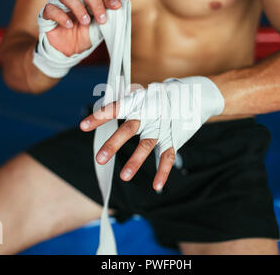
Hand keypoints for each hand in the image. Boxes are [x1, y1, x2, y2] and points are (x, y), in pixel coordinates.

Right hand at [42, 0, 121, 55]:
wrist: (64, 51)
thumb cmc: (82, 38)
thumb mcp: (96, 32)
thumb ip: (104, 23)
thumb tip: (117, 17)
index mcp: (88, 1)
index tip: (117, 6)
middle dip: (95, 3)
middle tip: (101, 19)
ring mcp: (59, 4)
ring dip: (78, 7)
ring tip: (85, 22)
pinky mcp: (47, 14)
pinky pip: (51, 8)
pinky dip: (61, 16)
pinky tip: (68, 25)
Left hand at [80, 77, 224, 191]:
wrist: (196, 94)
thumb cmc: (162, 95)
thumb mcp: (144, 93)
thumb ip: (126, 103)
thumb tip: (102, 110)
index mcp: (139, 101)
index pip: (116, 107)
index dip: (100, 116)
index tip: (83, 126)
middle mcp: (150, 113)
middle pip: (130, 129)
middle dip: (114, 144)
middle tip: (99, 159)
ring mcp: (163, 126)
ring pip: (148, 144)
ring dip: (136, 161)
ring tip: (124, 177)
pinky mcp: (175, 137)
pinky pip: (168, 156)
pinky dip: (163, 172)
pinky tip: (156, 186)